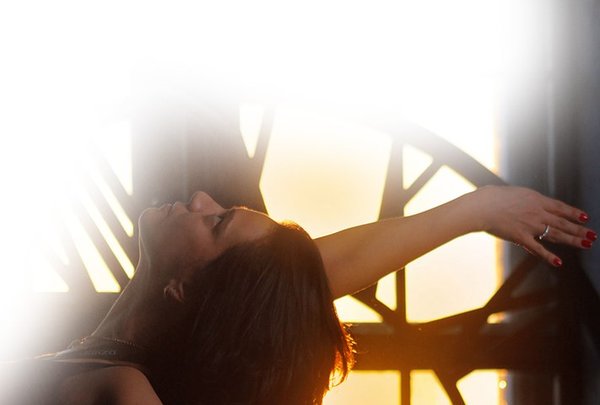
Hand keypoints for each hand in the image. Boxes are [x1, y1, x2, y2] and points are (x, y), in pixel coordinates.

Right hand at [475, 185, 595, 266]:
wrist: (481, 207)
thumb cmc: (491, 197)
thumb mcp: (513, 193)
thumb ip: (523, 199)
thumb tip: (525, 200)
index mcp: (536, 199)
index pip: (560, 207)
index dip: (574, 213)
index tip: (585, 217)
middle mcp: (538, 212)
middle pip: (564, 222)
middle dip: (580, 229)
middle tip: (592, 235)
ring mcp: (531, 226)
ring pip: (557, 234)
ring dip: (573, 240)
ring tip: (586, 245)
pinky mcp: (521, 237)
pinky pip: (538, 248)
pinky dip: (549, 256)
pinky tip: (559, 262)